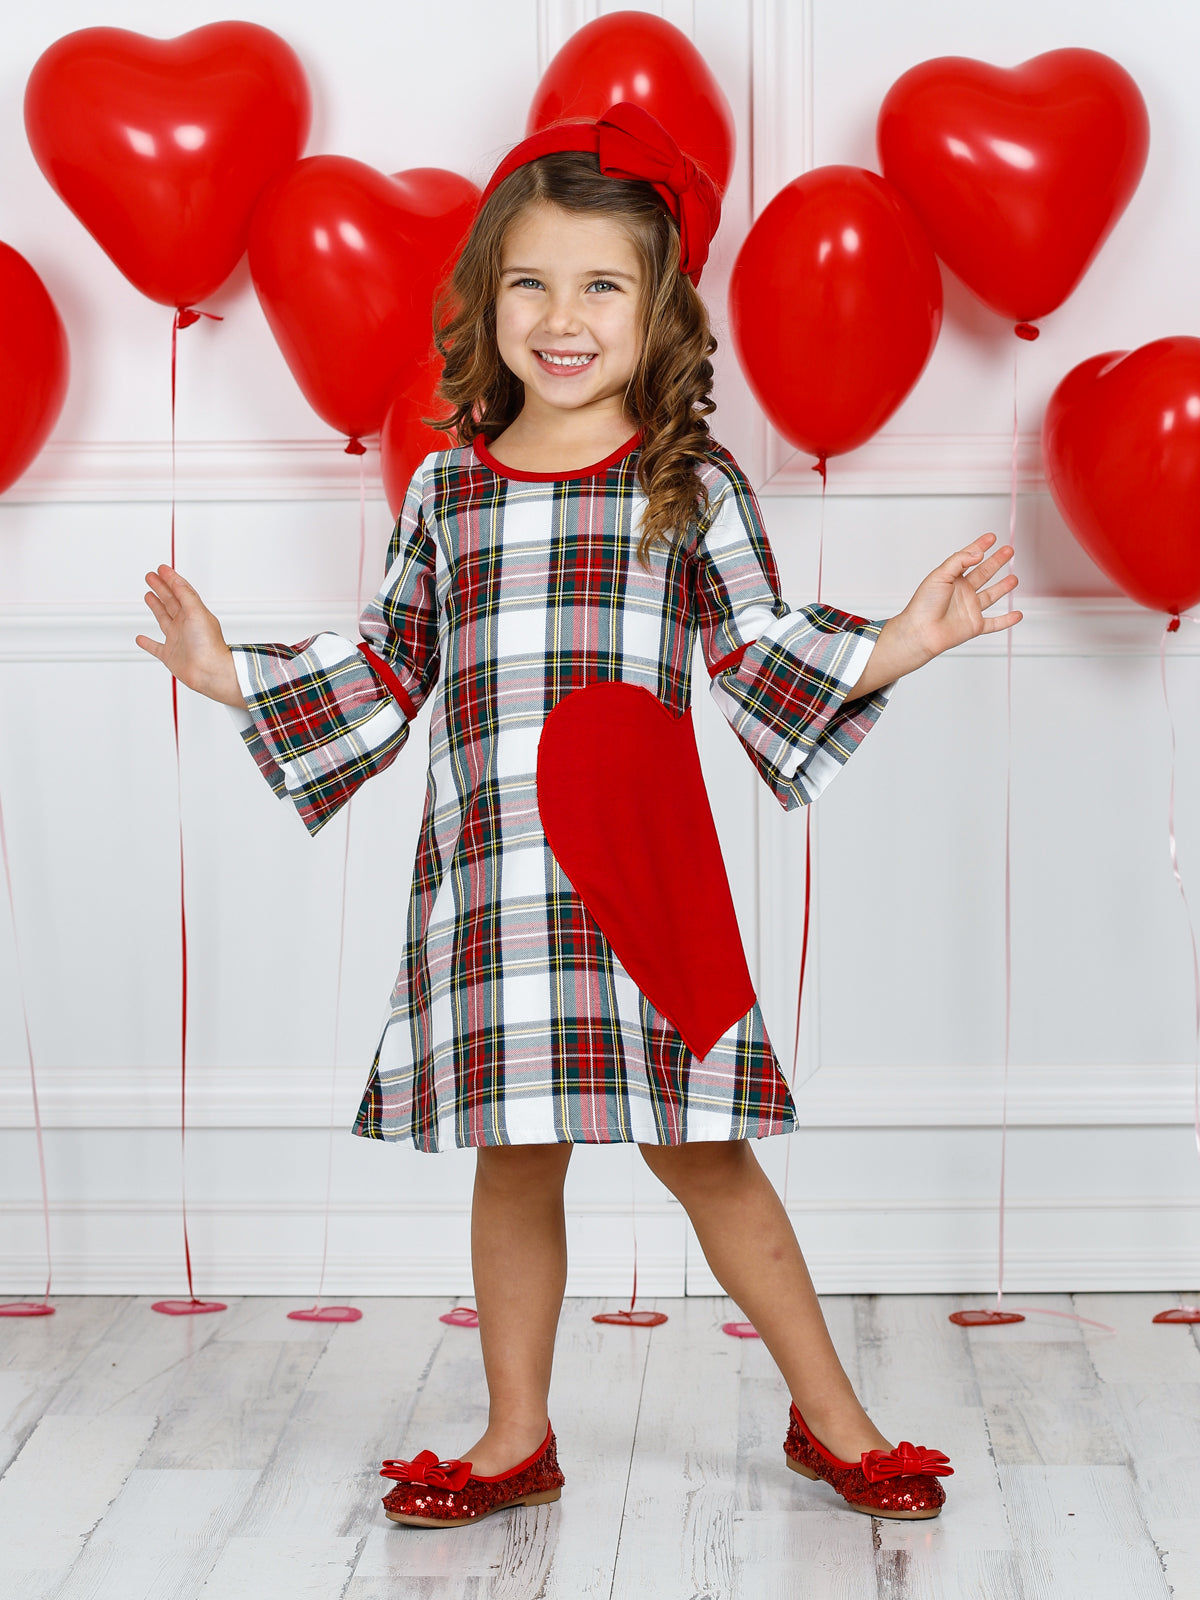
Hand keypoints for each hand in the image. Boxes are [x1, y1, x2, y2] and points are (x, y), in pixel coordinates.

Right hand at [135, 565, 246, 708]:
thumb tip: (176, 580)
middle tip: (151, 577)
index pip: (181, 591)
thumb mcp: (197, 612)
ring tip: (148, 595)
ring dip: (156, 607)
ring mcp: (178, 640)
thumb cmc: (209, 645)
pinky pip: (155, 647)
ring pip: (164, 619)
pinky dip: (147, 642)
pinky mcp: (170, 656)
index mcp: (194, 613)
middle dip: (161, 588)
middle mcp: (186, 625)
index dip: (171, 579)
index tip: (162, 568)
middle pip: (171, 602)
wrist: (210, 672)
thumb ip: (185, 595)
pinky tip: (140, 638)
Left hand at [850, 533, 1021, 698]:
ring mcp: (970, 609)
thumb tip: (978, 553)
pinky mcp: (975, 626)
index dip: (980, 547)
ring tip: (1014, 578)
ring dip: (1003, 587)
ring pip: (991, 596)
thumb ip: (958, 561)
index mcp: (952, 579)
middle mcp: (962, 593)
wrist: (920, 632)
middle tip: (1008, 550)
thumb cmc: (923, 605)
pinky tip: (1017, 615)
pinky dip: (1007, 620)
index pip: (969, 558)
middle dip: (996, 562)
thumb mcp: (939, 575)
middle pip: (984, 574)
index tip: (991, 537)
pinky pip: (995, 623)